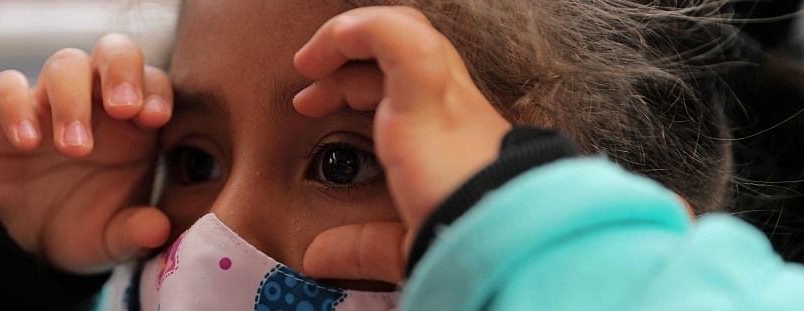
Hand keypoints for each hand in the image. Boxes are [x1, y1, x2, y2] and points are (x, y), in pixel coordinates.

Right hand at [0, 34, 172, 272]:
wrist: (24, 242)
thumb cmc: (83, 225)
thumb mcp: (113, 240)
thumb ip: (135, 233)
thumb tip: (156, 231)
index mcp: (136, 123)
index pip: (155, 84)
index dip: (157, 91)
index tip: (156, 118)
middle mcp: (96, 101)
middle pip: (114, 52)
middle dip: (121, 70)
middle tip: (123, 108)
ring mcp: (50, 102)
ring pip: (65, 65)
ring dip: (72, 99)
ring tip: (75, 147)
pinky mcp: (3, 113)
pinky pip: (6, 88)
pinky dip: (16, 106)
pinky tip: (27, 143)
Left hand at [297, 7, 511, 283]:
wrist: (498, 245)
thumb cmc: (461, 247)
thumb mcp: (402, 243)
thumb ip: (361, 244)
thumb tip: (315, 257)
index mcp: (451, 137)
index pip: (404, 82)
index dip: (353, 85)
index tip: (310, 108)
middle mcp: (454, 108)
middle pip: (402, 52)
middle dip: (347, 61)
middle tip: (306, 95)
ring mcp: (445, 95)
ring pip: (404, 31)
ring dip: (346, 38)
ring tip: (308, 64)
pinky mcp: (428, 94)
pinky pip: (396, 36)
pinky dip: (358, 30)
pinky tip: (326, 47)